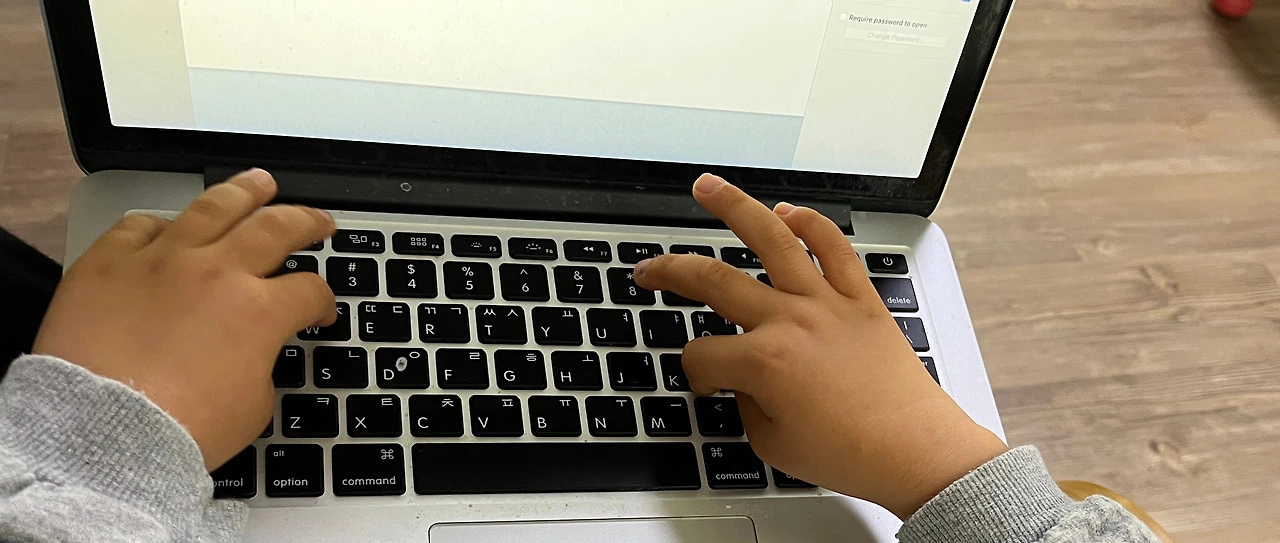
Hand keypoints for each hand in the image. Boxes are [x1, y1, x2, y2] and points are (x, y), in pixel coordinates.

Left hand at [33, 169, 336, 469]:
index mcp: (259, 311)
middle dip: (306, 222)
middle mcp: (215, 273)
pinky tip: (167, 223)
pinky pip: (137, 227)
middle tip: (318, 220)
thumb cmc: (180, 431)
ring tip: (258, 183)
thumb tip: (253, 353)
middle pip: (275, 228)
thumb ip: (261, 365)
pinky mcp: (108, 264)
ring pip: (213, 208)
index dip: (323, 302)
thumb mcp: (252, 406)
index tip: (319, 312)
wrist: (104, 435)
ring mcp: (160, 261)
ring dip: (243, 193)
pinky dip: (157, 225)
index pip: (310, 291)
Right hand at [634, 174, 1007, 518]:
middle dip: (669, 270)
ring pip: (771, 238)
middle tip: (649, 267)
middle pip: (712, 279)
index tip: (707, 383)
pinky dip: (811, 224)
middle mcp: (790, 321)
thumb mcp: (773, 442)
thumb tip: (743, 381)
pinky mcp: (860, 300)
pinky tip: (790, 212)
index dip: (695, 373)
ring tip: (708, 187)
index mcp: (763, 361)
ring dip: (734, 207)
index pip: (701, 354)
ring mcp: (826, 303)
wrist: (914, 452)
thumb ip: (746, 402)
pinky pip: (834, 248)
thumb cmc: (850, 453)